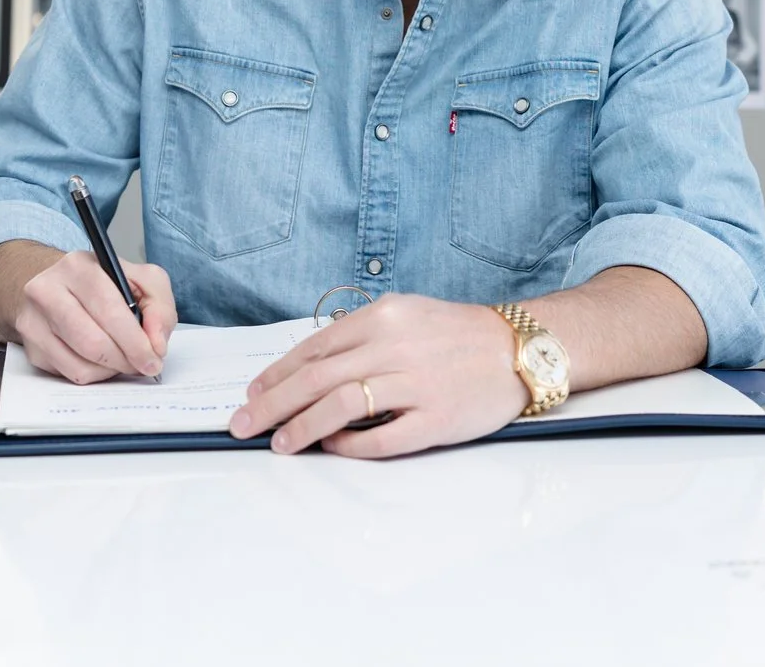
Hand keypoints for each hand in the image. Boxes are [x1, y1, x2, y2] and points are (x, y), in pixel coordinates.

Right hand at [14, 251, 176, 382]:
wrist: (56, 287)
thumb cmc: (102, 285)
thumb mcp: (140, 280)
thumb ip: (159, 306)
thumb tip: (156, 343)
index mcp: (79, 267)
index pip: (109, 310)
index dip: (135, 341)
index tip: (153, 358)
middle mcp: (48, 291)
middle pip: (92, 342)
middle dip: (125, 360)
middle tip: (142, 365)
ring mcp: (34, 321)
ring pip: (80, 365)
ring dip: (110, 371)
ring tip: (122, 359)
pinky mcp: (31, 348)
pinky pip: (69, 375)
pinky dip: (93, 374)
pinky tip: (101, 360)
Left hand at [228, 294, 527, 457]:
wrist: (520, 347)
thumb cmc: (457, 334)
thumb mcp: (405, 316)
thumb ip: (360, 337)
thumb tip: (306, 371)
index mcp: (384, 316)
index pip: (315, 348)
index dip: (277, 375)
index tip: (253, 395)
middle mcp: (396, 345)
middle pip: (317, 377)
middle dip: (272, 404)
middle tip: (244, 425)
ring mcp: (416, 383)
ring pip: (342, 405)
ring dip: (302, 426)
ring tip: (279, 442)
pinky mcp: (436, 418)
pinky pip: (382, 437)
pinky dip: (349, 445)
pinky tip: (331, 448)